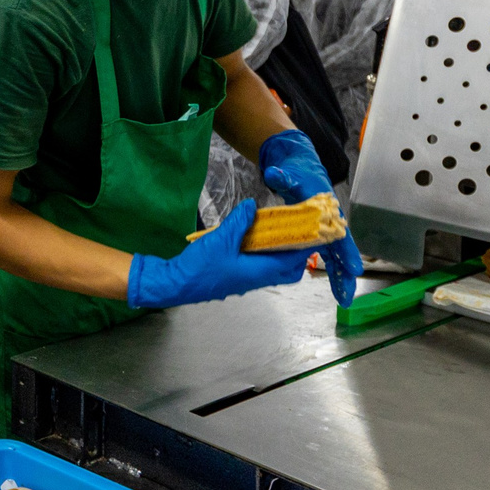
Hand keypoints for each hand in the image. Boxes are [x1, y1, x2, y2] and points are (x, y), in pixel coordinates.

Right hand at [126, 200, 307, 309]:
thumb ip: (240, 221)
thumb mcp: (221, 239)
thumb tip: (253, 205)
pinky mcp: (235, 278)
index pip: (292, 262)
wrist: (175, 284)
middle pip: (288, 271)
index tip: (313, 233)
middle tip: (296, 233)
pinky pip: (259, 268)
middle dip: (297, 254)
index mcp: (259, 272)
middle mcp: (256, 280)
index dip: (305, 248)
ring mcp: (245, 281)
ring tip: (278, 232)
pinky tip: (254, 239)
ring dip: (280, 254)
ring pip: (273, 270)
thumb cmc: (200, 266)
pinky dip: (265, 255)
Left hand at [258, 129, 361, 304]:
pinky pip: (328, 256)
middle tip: (347, 295)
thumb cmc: (299, 173)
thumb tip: (273, 173)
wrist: (302, 167)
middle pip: (341, 251)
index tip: (355, 269)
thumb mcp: (290, 174)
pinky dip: (332, 271)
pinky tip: (336, 287)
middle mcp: (330, 222)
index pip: (339, 235)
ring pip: (336, 257)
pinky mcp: (319, 236)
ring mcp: (326, 230)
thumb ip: (282, 175)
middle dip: (345, 273)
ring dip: (340, 276)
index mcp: (326, 211)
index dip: (347, 253)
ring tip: (343, 298)